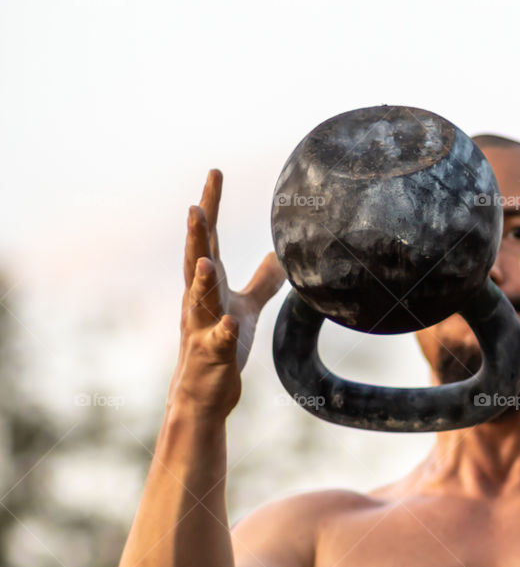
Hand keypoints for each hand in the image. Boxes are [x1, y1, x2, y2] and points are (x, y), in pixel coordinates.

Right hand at [170, 169, 285, 417]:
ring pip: (199, 301)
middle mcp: (199, 302)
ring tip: (205, 261)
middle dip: (195, 236)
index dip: (211, 205)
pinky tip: (231, 322)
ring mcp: (202, 328)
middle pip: (195, 262)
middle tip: (194, 207)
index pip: (209, 238)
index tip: (214, 172)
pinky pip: (218, 343)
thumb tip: (279, 255)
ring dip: (201, 280)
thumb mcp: (245, 308)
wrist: (203, 394)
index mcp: (209, 285)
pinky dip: (223, 332)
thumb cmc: (220, 347)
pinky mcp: (212, 356)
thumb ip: (262, 281)